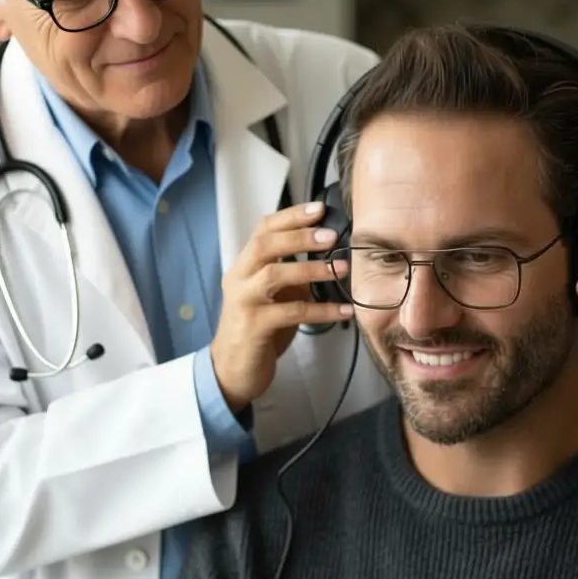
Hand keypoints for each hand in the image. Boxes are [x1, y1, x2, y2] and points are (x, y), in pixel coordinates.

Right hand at [211, 201, 353, 411]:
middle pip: (265, 245)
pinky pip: (292, 312)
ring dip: (312, 269)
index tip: (319, 208)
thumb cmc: (259, 330)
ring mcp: (244, 302)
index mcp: (244, 266)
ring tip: (341, 268)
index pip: (263, 229)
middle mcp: (239, 279)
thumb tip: (330, 256)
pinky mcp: (254, 327)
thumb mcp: (274, 296)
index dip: (291, 216)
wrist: (233, 370)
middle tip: (331, 236)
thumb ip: (291, 275)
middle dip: (300, 236)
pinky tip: (344, 310)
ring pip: (275, 275)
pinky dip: (322, 310)